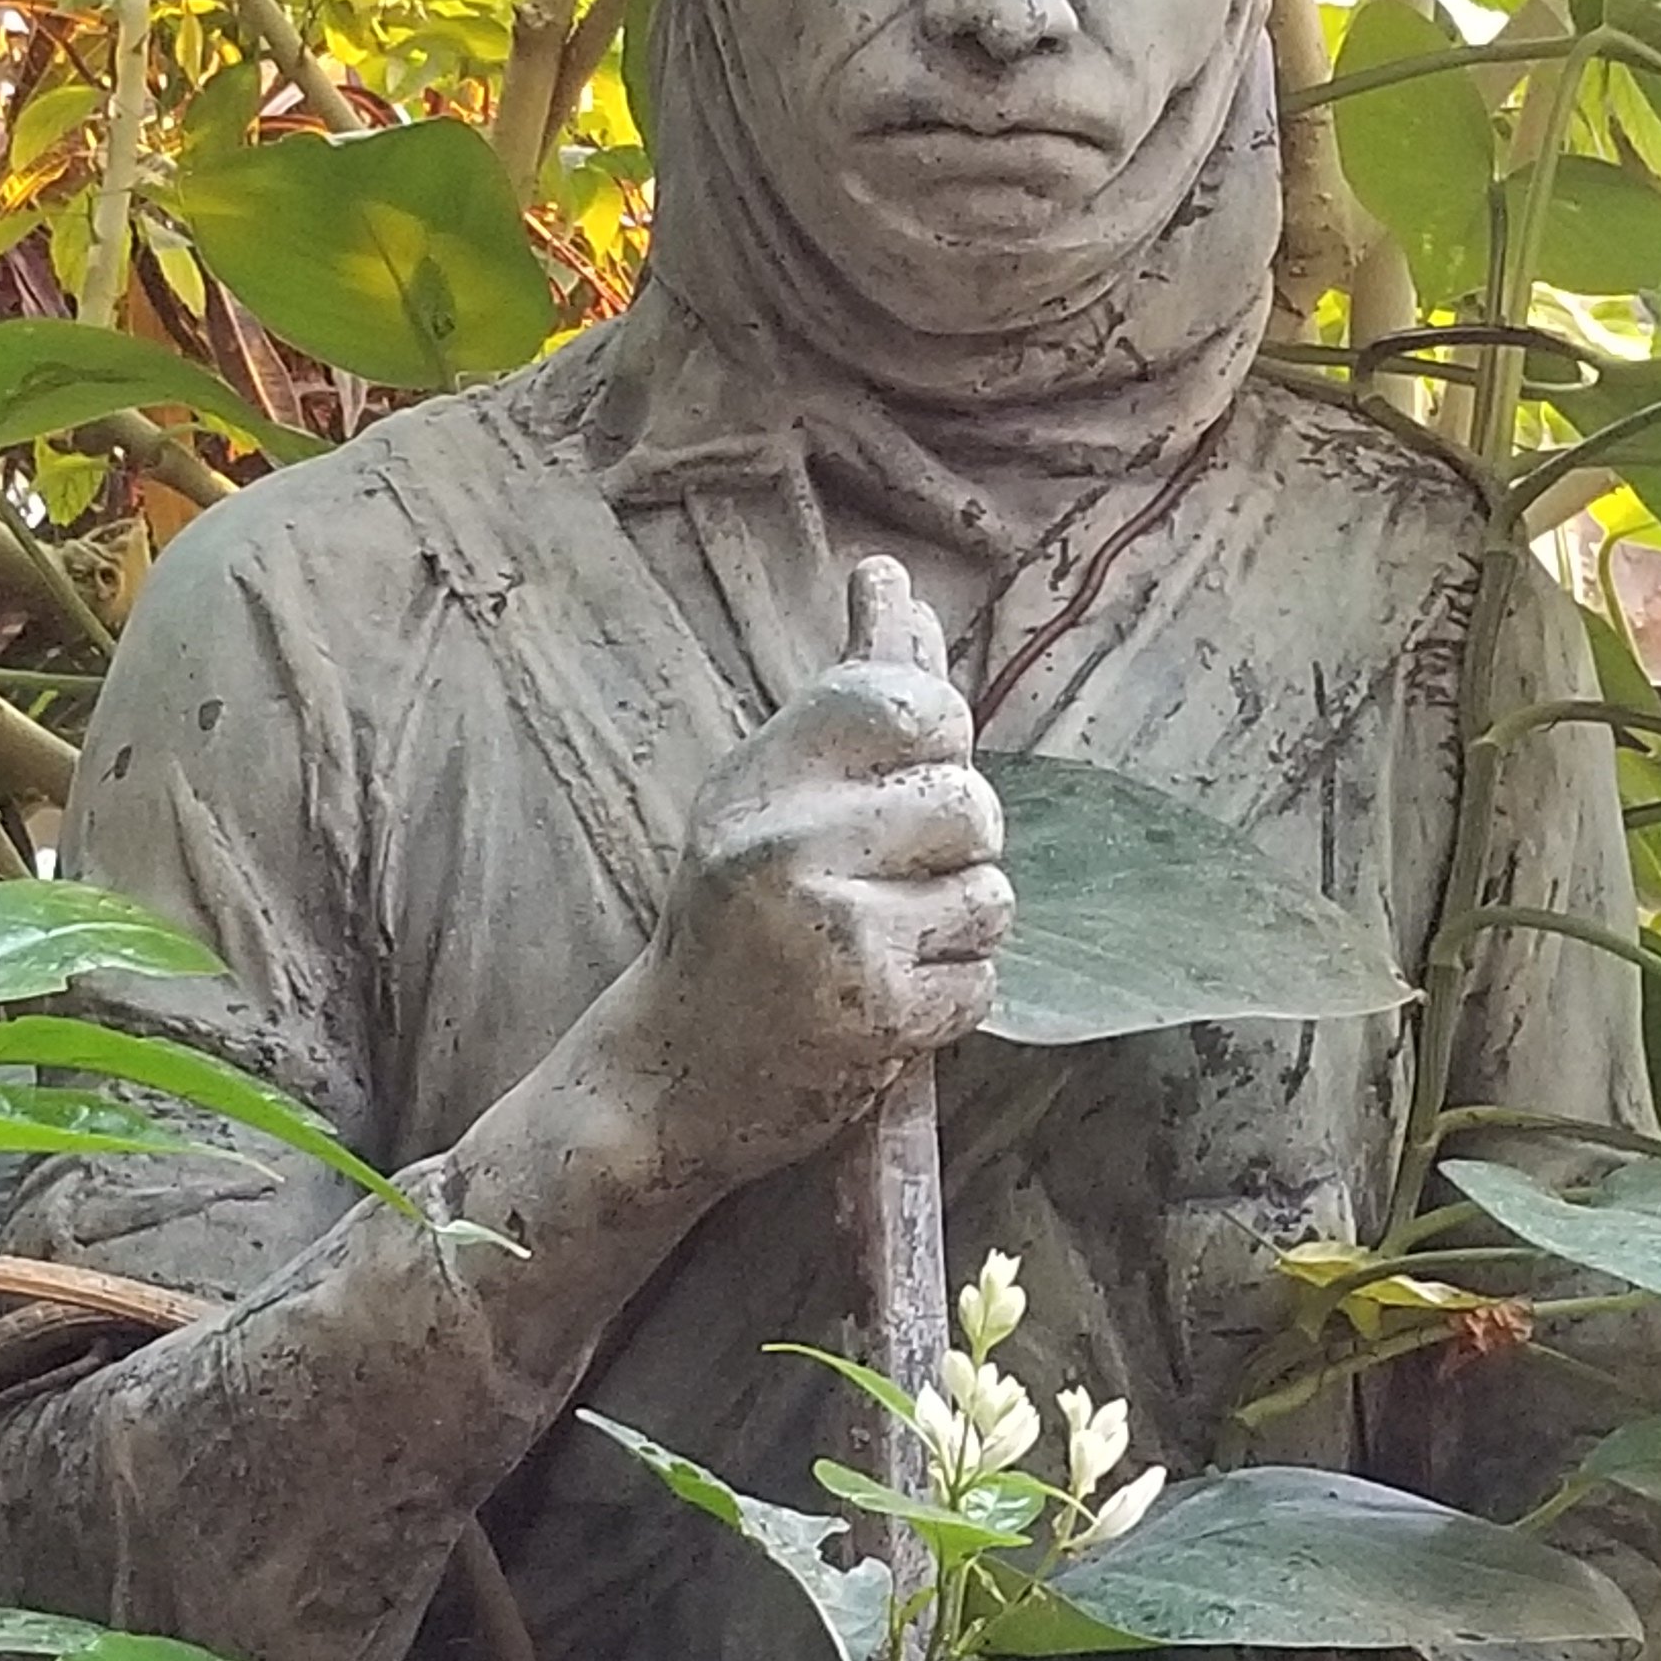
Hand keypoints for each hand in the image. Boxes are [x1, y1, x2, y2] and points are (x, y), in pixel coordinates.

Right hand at [632, 595, 1009, 1188]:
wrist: (670, 1078)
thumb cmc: (734, 923)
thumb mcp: (766, 797)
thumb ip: (846, 695)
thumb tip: (892, 581)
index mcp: (761, 779)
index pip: (907, 702)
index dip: (940, 735)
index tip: (908, 772)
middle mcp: (787, 843)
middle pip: (969, 801)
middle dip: (957, 846)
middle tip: (891, 881)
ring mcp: (832, 930)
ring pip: (990, 894)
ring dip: (958, 930)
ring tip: (882, 946)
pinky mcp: (875, 1013)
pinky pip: (982, 981)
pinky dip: (951, 1000)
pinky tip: (885, 1004)